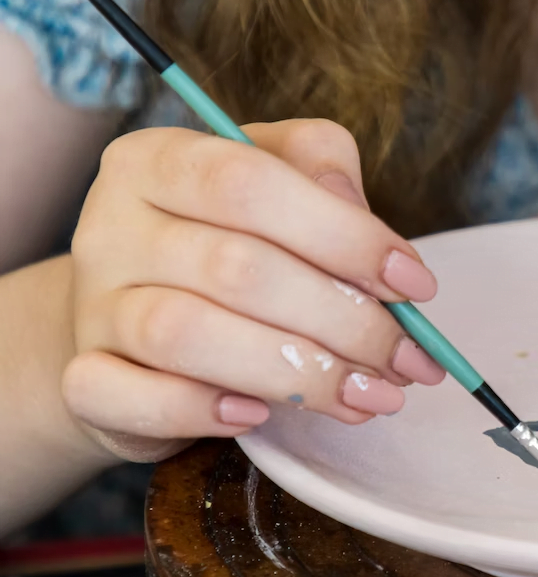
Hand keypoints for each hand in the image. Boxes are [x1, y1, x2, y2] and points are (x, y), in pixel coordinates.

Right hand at [61, 120, 445, 461]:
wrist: (135, 327)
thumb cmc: (229, 245)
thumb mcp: (280, 188)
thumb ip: (323, 175)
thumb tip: (366, 223)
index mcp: (160, 159)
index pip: (251, 182)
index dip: (346, 235)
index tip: (416, 285)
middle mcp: (112, 224)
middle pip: (237, 267)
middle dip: (346, 321)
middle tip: (409, 361)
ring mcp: (92, 304)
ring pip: (186, 334)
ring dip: (297, 373)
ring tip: (368, 396)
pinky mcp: (83, 379)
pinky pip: (130, 397)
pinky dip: (199, 411)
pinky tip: (257, 417)